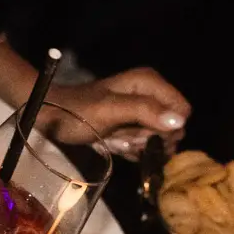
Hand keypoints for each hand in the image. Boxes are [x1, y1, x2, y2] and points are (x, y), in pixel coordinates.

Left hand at [46, 69, 190, 155]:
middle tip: (125, 138)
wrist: (51, 117)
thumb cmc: (77, 111)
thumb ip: (145, 112)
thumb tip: (180, 122)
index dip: (168, 128)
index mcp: (149, 82)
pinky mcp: (131, 127)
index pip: (182, 111)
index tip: (143, 134)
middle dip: (150, 139)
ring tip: (116, 140)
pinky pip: (144, 145)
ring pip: (158, 139)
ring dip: (138, 146)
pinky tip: (115, 145)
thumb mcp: (111, 110)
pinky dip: (131, 150)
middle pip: (172, 127)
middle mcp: (150, 94)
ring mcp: (141, 112)